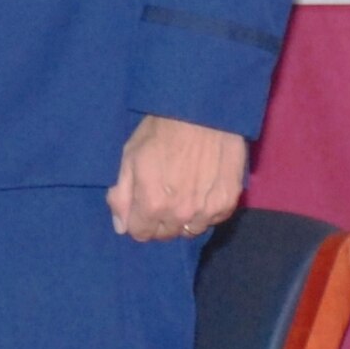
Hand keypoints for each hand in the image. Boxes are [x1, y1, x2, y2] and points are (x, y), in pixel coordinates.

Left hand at [106, 115, 246, 241]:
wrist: (202, 114)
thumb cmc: (160, 131)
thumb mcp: (129, 156)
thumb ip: (121, 194)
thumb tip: (121, 226)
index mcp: (152, 205)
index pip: (140, 233)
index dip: (137, 220)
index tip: (139, 206)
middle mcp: (180, 215)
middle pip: (165, 234)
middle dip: (158, 220)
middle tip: (160, 196)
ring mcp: (207, 212)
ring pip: (190, 230)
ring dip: (183, 218)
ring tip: (181, 194)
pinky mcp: (228, 204)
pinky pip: (212, 220)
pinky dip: (205, 211)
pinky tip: (201, 191)